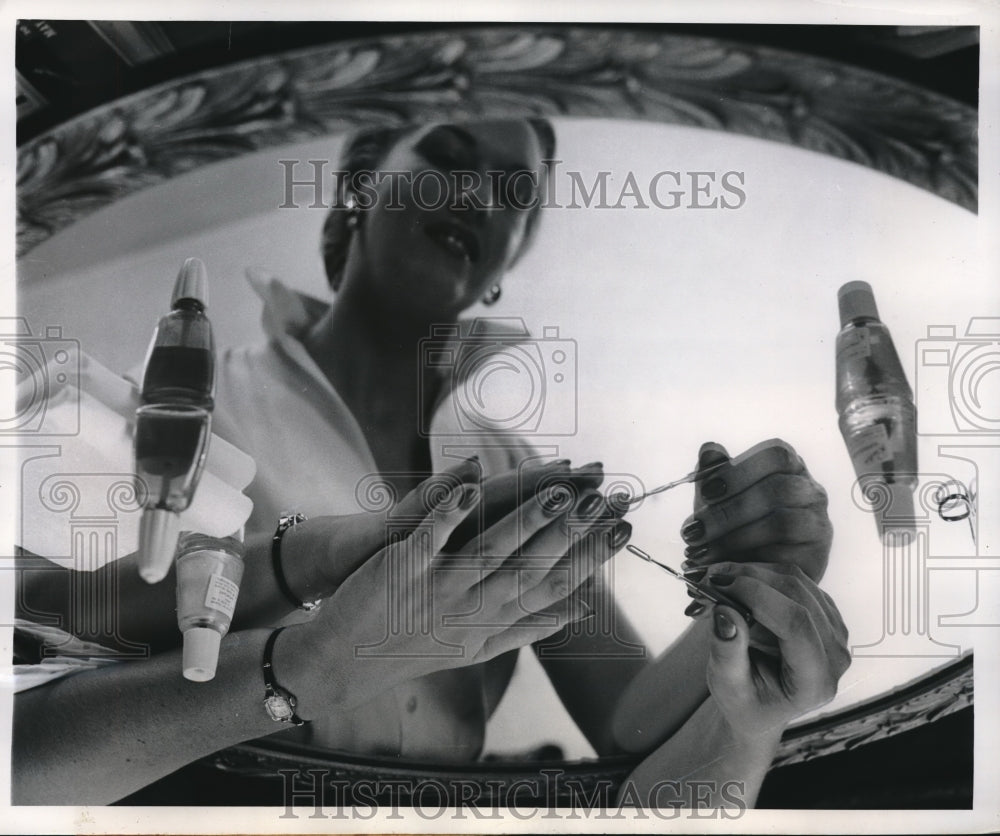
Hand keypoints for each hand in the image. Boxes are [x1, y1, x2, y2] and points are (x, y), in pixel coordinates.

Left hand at [286, 472, 626, 717]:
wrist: (346, 663)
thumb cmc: (418, 648)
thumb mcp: (479, 646)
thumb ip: (529, 625)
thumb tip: (580, 609)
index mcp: (496, 620)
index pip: (555, 585)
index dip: (592, 556)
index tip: (624, 529)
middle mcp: (474, 608)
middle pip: (533, 566)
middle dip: (573, 530)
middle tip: (610, 499)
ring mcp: (438, 588)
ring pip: (490, 550)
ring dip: (526, 519)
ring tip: (560, 490)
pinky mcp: (401, 569)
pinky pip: (430, 538)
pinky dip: (450, 512)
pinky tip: (473, 485)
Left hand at [680, 440, 832, 582]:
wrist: (753, 571)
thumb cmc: (734, 524)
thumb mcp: (717, 498)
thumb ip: (712, 474)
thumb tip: (709, 449)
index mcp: (789, 466)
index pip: (775, 454)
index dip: (739, 471)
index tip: (706, 491)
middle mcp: (810, 490)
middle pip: (778, 489)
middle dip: (729, 510)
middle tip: (694, 530)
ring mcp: (818, 523)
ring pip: (782, 522)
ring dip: (735, 537)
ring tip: (702, 550)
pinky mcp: (816, 556)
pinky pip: (786, 556)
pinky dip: (750, 560)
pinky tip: (725, 565)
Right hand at [704, 562, 850, 740]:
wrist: (760, 704)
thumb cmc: (745, 702)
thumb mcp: (728, 687)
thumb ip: (728, 652)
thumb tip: (725, 612)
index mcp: (815, 681)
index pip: (795, 624)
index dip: (757, 596)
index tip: (719, 587)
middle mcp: (834, 654)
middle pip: (798, 595)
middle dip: (750, 578)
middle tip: (710, 579)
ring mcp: (834, 630)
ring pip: (796, 580)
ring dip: (753, 572)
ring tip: (719, 580)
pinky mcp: (824, 612)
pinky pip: (796, 578)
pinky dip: (762, 573)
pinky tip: (737, 582)